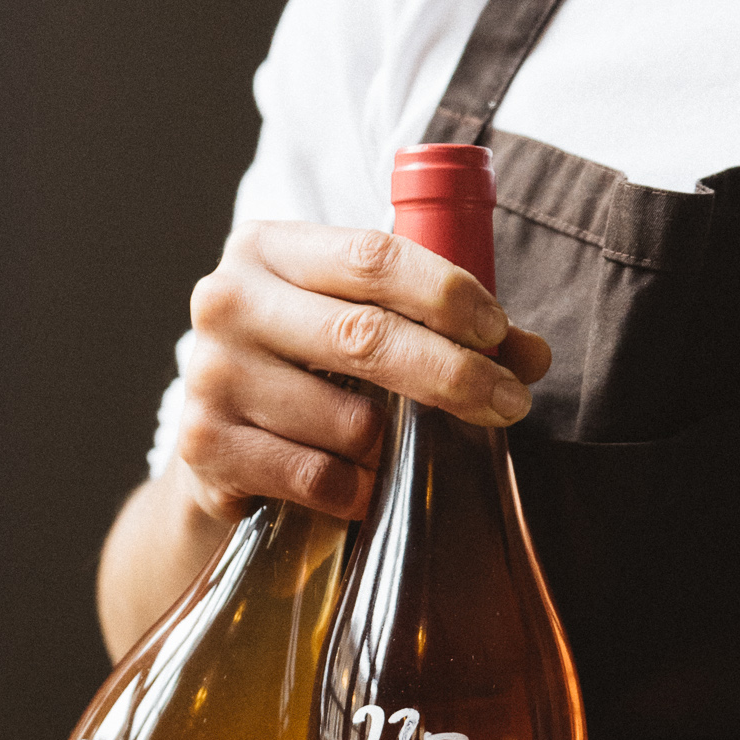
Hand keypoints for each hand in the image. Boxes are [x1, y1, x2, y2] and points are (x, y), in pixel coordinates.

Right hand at [175, 218, 553, 524]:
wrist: (217, 453)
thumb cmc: (306, 375)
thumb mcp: (361, 330)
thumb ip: (442, 330)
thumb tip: (533, 355)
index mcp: (269, 249)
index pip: (371, 256)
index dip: (446, 294)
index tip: (500, 333)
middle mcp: (228, 301)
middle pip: (365, 335)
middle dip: (454, 375)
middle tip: (510, 403)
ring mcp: (210, 375)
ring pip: (347, 421)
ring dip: (395, 448)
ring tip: (398, 453)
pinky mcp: (205, 446)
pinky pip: (318, 477)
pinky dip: (359, 490)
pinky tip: (364, 487)